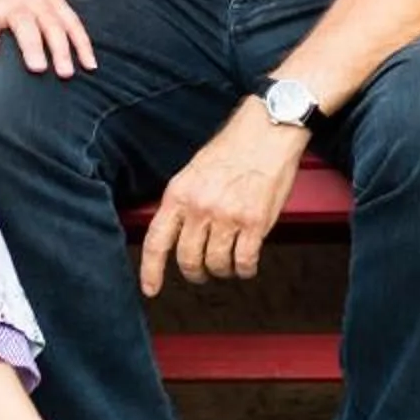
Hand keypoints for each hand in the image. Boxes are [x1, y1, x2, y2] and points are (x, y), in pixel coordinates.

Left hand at [0, 0, 96, 74]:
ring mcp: (41, 4)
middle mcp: (16, 5)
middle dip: (32, 45)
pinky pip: (75, 25)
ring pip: (54, 25)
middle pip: (25, 24)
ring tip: (66, 73)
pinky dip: (84, 44)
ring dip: (62, 49)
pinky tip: (90, 65)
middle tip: (37, 69)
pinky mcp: (60, 5)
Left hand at [139, 103, 308, 294]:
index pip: (157, 241)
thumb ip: (184, 201)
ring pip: (217, 264)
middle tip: (201, 273)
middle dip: (194, 272)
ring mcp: (227, 216)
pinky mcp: (255, 222)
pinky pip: (245, 261)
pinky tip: (247, 265)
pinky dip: (246, 269)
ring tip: (228, 265)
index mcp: (179, 193)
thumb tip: (177, 231)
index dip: (151, 271)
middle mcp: (200, 207)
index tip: (151, 289)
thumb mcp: (194, 170)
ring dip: (222, 271)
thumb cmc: (234, 147)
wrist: (268, 130)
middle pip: (188, 259)